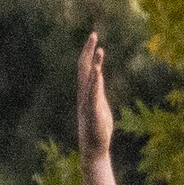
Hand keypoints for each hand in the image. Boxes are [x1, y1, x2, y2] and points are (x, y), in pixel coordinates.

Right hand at [77, 33, 113, 162]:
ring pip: (88, 80)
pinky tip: (98, 70)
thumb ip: (98, 90)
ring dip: (94, 64)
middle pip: (83, 69)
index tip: (94, 37)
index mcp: (86, 93)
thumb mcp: (99, 105)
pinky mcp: (93, 112)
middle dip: (88, 51)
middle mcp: (84, 95)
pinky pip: (93, 94)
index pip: (85, 68)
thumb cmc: (98, 130)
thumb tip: (98, 78)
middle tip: (93, 34)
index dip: (89, 52)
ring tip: (99, 49)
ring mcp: (87, 103)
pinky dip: (95, 81)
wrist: (94, 150)